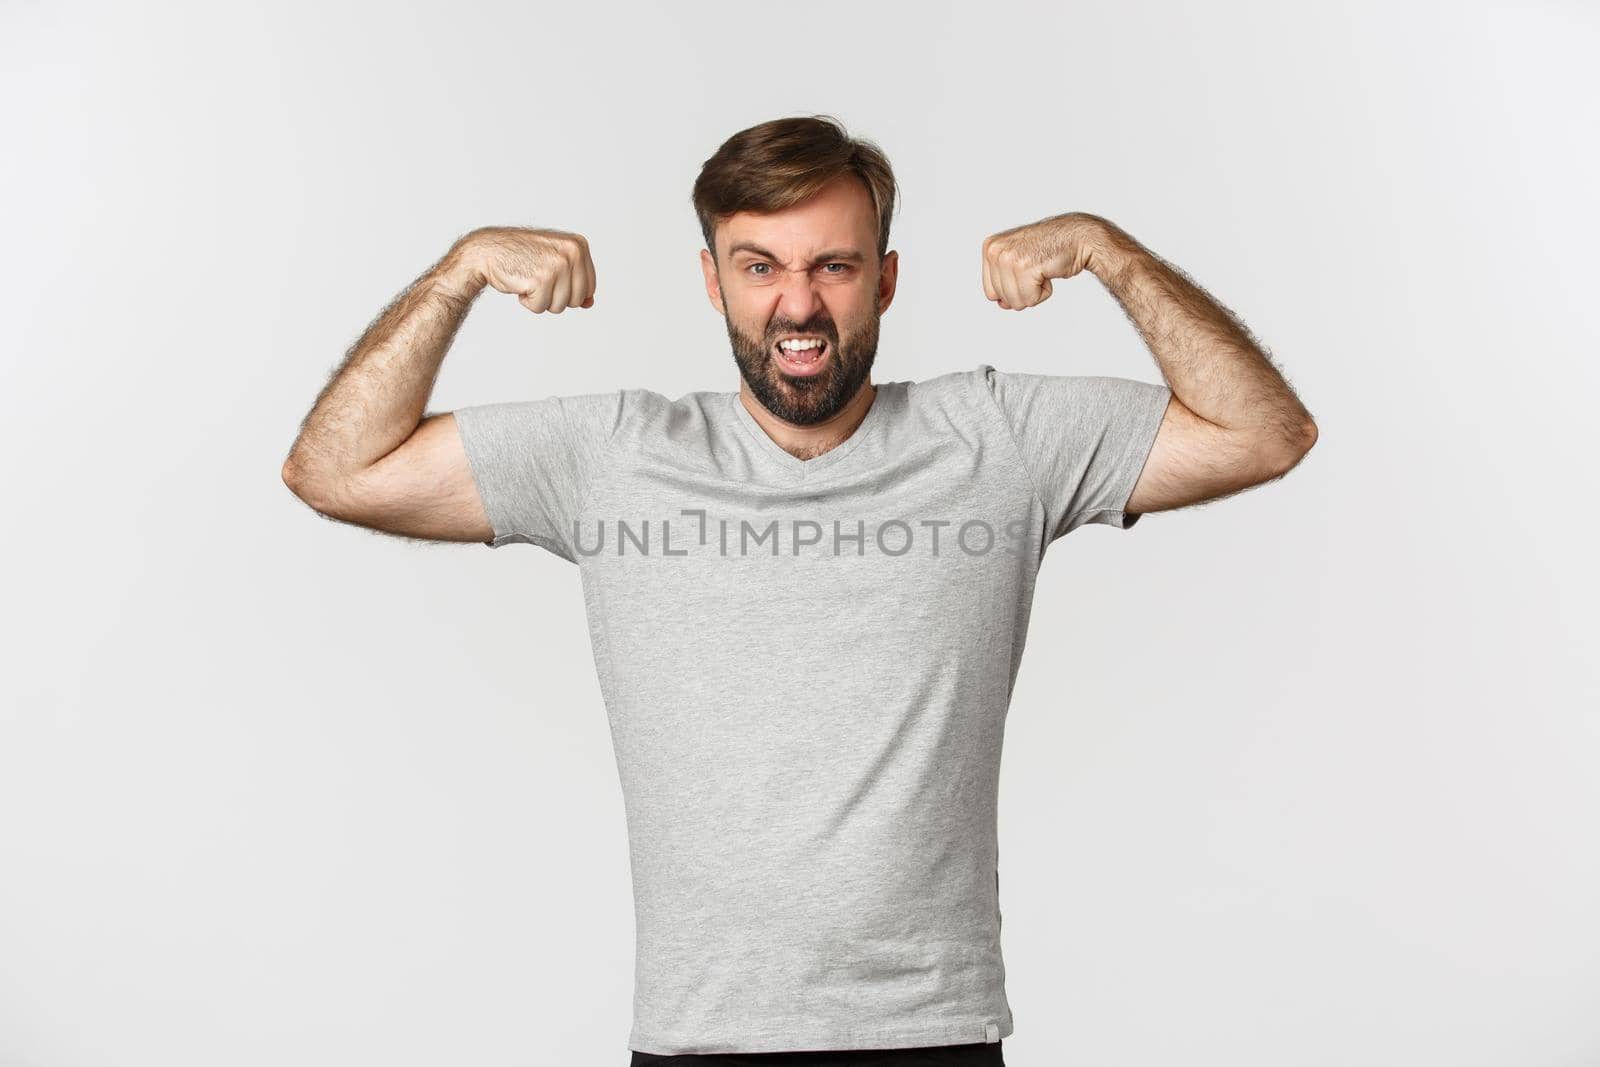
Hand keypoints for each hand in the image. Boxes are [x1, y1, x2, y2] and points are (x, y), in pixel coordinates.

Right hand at [458, 226, 596, 313]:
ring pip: (560, 306)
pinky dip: (528, 302)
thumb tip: (590, 304)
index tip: (551, 277)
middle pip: (577, 300)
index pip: (590, 288)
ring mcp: (558, 265)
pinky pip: (541, 307)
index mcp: (579, 245)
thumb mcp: (555, 262)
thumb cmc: (521, 257)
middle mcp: (572, 252)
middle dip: (556, 297)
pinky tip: (521, 284)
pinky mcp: (542, 279)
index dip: (569, 292)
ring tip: (529, 279)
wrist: (488, 251)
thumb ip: (575, 281)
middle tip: (538, 279)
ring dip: (541, 300)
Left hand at [981, 212, 1109, 310]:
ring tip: (1042, 270)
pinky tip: (1048, 272)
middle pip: (1002, 298)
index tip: (1026, 271)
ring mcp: (1008, 258)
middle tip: (1037, 269)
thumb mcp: (1018, 262)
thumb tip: (1001, 304)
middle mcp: (995, 250)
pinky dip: (1044, 293)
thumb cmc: (1051, 249)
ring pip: (1015, 301)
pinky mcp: (1024, 267)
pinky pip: (1029, 299)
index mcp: (990, 247)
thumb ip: (1004, 283)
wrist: (1078, 237)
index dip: (1012, 290)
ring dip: (1034, 292)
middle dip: (1024, 291)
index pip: (990, 292)